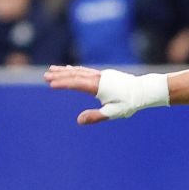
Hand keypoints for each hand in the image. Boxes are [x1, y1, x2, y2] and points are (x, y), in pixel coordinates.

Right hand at [43, 64, 165, 124]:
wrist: (143, 90)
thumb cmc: (129, 103)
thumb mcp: (113, 113)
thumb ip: (95, 116)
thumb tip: (79, 120)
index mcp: (99, 86)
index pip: (76, 83)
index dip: (62, 83)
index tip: (50, 83)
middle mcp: (98, 77)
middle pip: (75, 74)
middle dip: (59, 75)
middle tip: (45, 75)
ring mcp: (101, 75)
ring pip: (79, 71)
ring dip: (65, 70)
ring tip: (52, 69)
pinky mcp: (104, 75)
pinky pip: (85, 71)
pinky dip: (75, 70)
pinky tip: (70, 70)